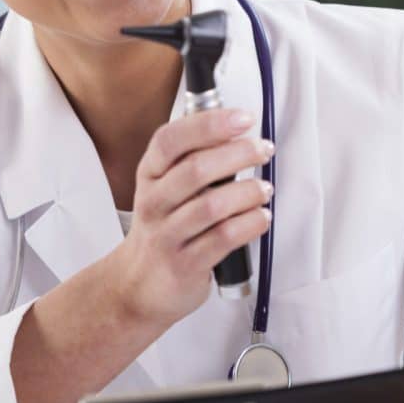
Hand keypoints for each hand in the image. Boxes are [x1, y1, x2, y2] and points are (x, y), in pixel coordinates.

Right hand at [106, 107, 273, 327]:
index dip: (210, 125)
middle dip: (238, 154)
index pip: (171, 139)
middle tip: (263, 150)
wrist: (138, 284)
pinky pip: (223, 239)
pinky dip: (250, 224)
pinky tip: (261, 217)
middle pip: (196, 169)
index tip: (243, 118)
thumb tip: (238, 130)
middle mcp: (154, 201)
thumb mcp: (165, 188)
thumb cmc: (163, 227)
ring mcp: (166, 234)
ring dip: (247, 192)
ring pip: (212, 205)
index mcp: (150, 174)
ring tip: (264, 188)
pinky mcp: (184, 264)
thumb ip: (193, 159)